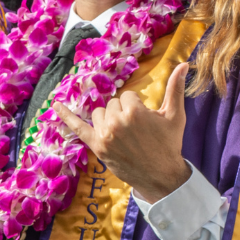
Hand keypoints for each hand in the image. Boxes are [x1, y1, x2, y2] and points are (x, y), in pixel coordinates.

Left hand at [59, 64, 191, 202]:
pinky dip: (65, 116)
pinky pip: (77, 127)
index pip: (127, 96)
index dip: (137, 107)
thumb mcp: (175, 115)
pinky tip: (55, 105)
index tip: (145, 123)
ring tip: (123, 133)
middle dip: (123, 113)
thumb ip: (176, 87)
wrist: (162, 175)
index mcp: (134, 111)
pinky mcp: (97, 147)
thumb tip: (184, 63)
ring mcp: (104, 135)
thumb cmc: (170, 144)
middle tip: (136, 131)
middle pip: (113, 104)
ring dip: (108, 119)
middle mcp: (116, 122)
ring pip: (99, 113)